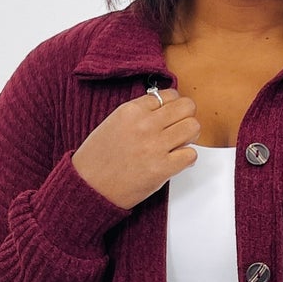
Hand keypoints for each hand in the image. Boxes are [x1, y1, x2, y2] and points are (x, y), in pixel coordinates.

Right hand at [71, 86, 200, 210]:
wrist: (88, 187)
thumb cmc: (98, 158)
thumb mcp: (114, 122)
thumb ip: (139, 113)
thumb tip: (164, 109)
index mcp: (132, 110)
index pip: (169, 94)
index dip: (173, 106)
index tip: (169, 117)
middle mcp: (145, 124)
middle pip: (187, 106)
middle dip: (186, 117)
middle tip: (178, 129)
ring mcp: (155, 146)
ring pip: (193, 127)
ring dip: (189, 136)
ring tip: (178, 145)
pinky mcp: (162, 168)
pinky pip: (191, 154)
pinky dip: (187, 158)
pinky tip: (175, 162)